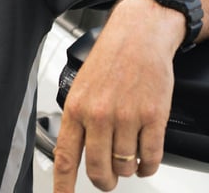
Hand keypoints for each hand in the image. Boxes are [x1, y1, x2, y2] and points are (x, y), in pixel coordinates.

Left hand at [52, 0, 184, 191]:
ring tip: (127, 154)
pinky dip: (148, 166)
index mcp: (76, 107)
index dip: (63, 186)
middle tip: (107, 178)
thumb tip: (74, 151)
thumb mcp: (81, 86)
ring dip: (127, 169)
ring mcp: (126, 118)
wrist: (137, 37)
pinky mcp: (152, 119)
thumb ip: (78, 118)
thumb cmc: (109, 60)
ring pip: (126, 167)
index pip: (65, 157)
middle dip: (104, 181)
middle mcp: (99, 115)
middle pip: (98, 171)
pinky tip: (144, 158)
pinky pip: (150, 160)